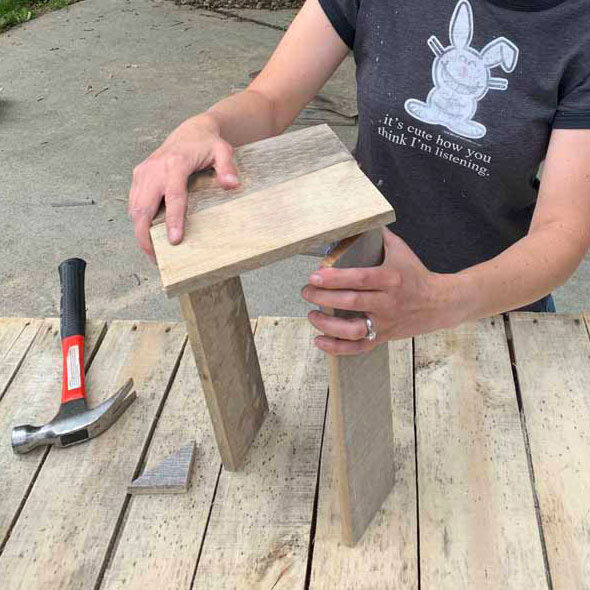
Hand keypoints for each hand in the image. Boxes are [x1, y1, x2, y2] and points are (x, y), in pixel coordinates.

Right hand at [128, 114, 239, 262]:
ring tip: (151, 252)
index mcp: (175, 164)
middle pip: (144, 207)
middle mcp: (155, 169)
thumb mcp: (223, 151)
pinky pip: (134, 203)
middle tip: (155, 258)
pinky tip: (147, 235)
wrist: (190, 131)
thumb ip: (228, 168)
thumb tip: (232, 185)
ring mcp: (143, 172)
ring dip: (140, 231)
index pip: (173, 197)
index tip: (174, 240)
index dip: (173, 220)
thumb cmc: (208, 145)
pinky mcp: (139, 176)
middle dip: (145, 235)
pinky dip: (138, 221)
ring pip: (135, 208)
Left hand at [301, 228, 462, 354]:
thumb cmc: (416, 274)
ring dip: (327, 325)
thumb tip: (357, 218)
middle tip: (306, 291)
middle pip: (351, 302)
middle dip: (323, 297)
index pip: (359, 278)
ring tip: (312, 315)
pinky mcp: (384, 336)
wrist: (440, 303)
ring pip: (353, 330)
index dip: (335, 278)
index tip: (314, 275)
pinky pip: (358, 347)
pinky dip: (337, 348)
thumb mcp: (401, 250)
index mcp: (390, 278)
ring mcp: (385, 322)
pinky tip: (319, 340)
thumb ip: (379, 235)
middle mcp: (388, 302)